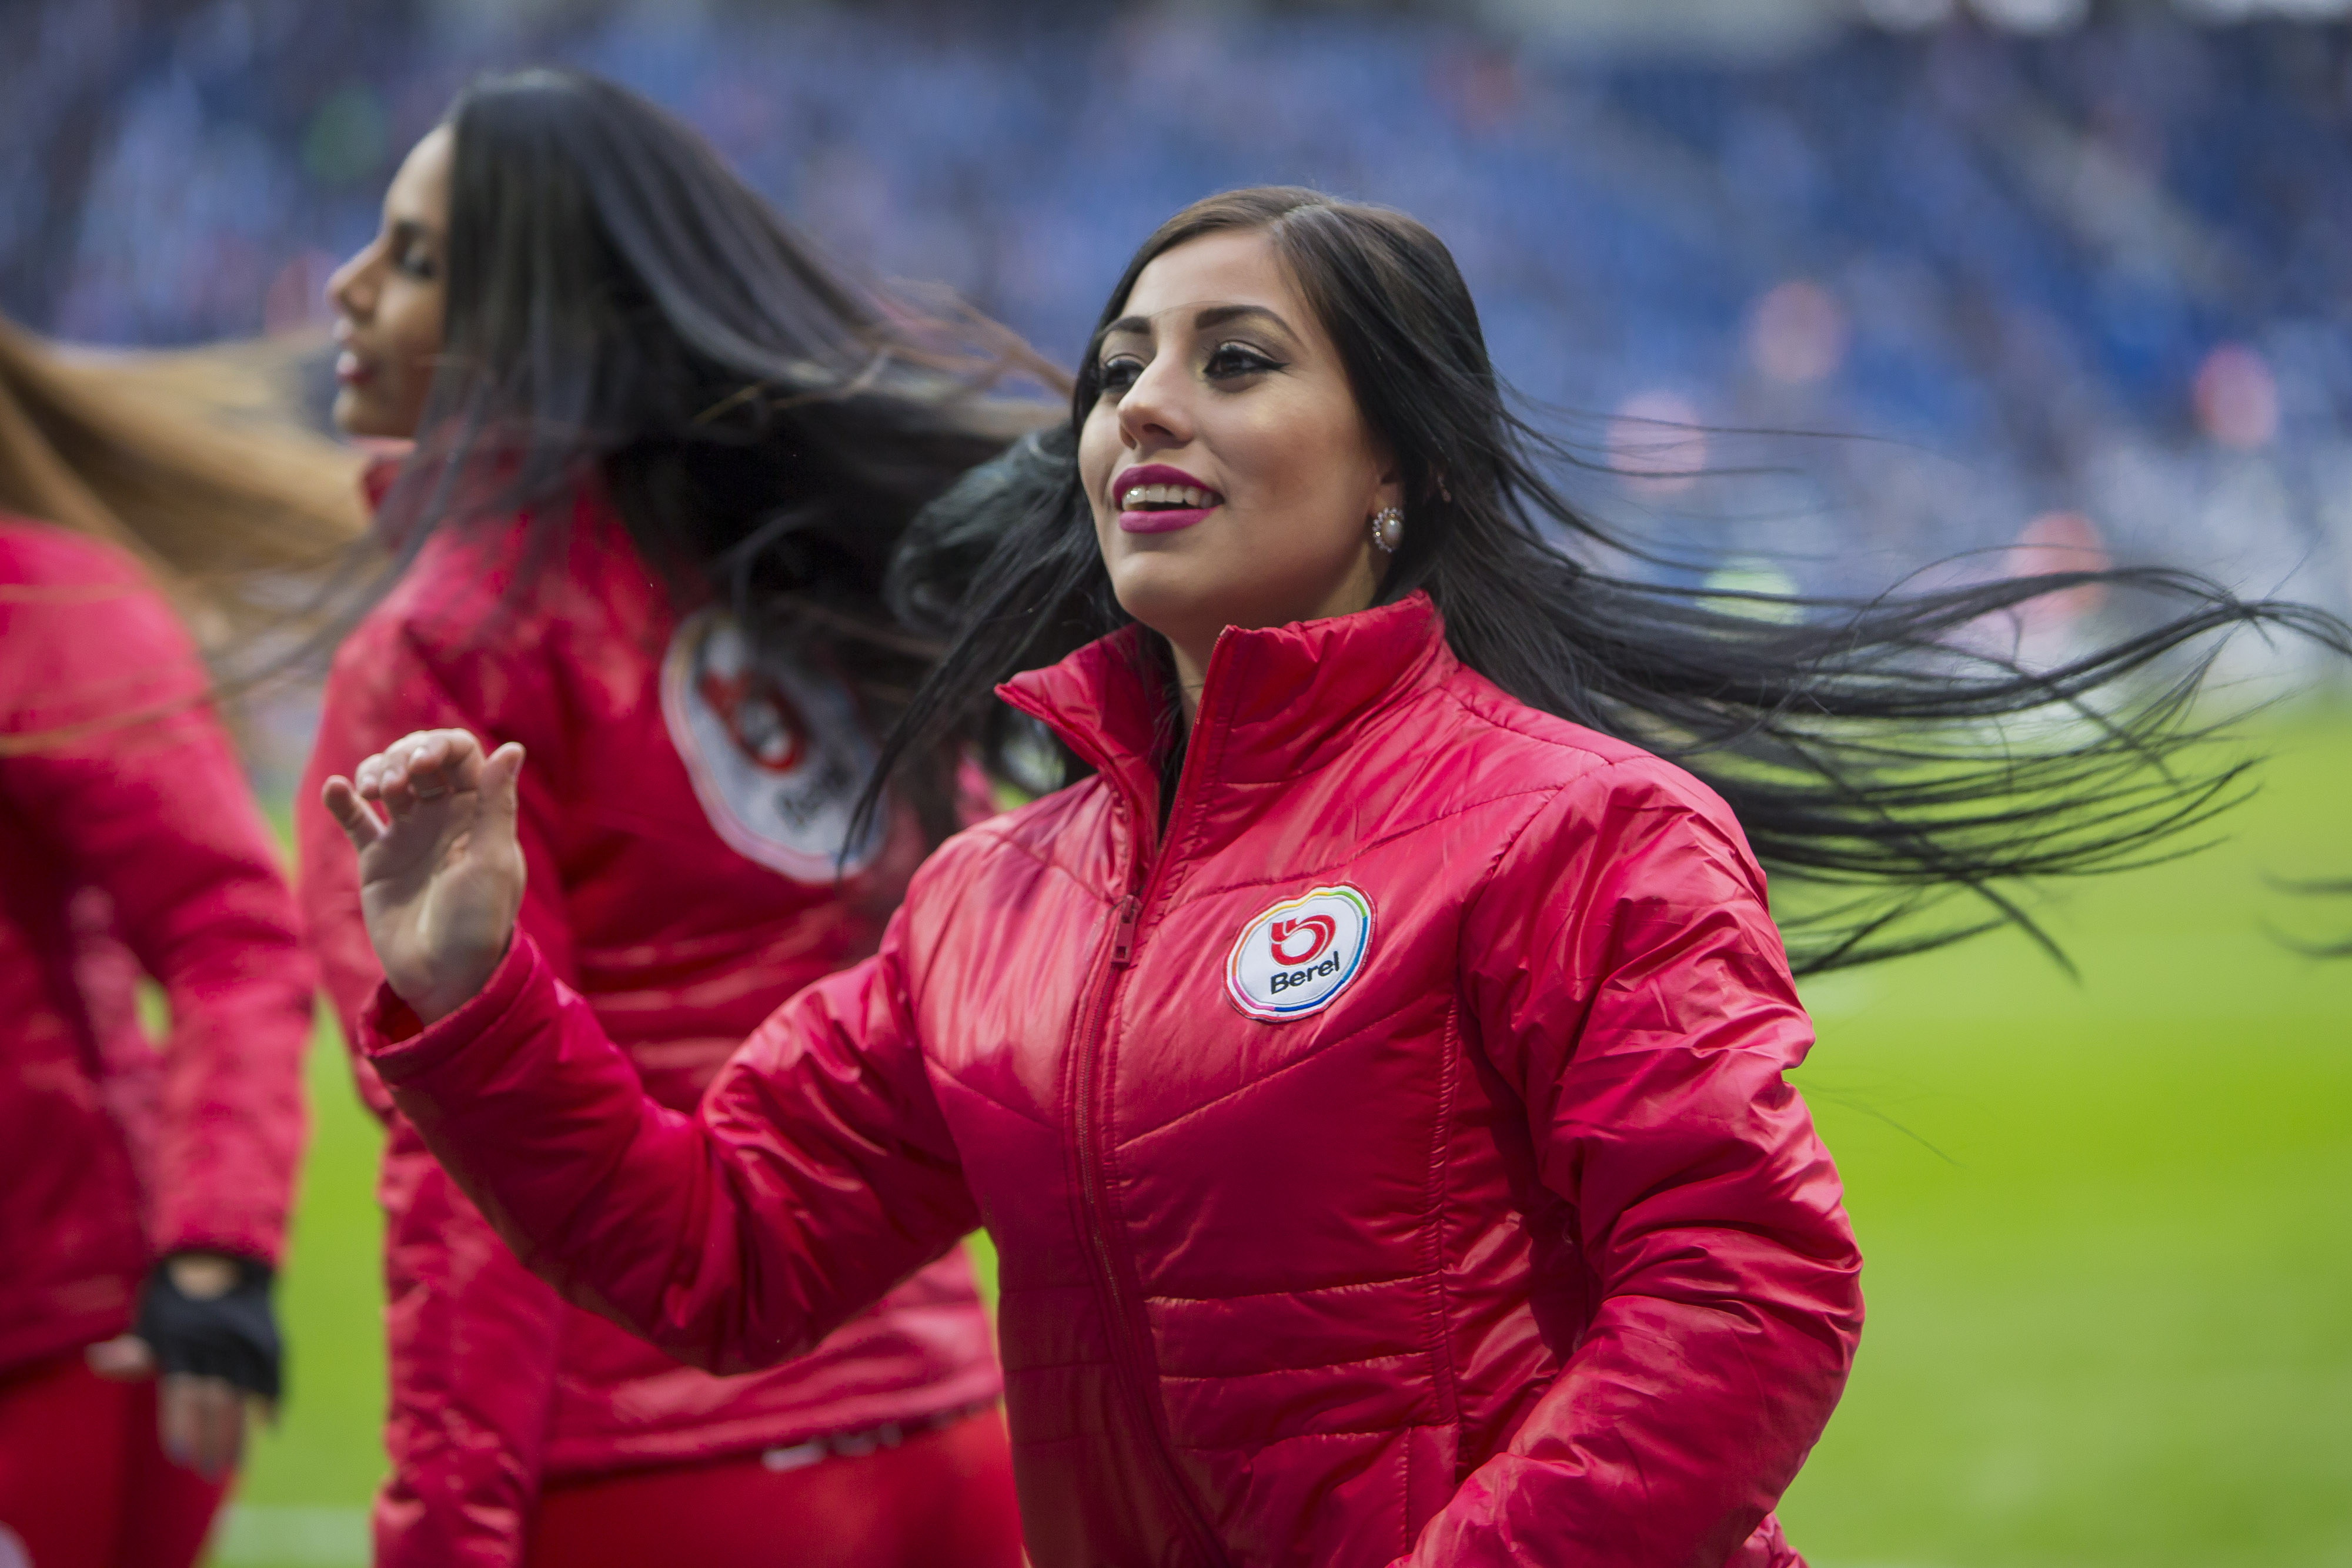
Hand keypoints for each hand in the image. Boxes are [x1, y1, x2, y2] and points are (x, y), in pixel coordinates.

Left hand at [87, 1253, 265, 1479]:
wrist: (225, 1253)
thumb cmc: (177, 1294)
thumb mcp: (150, 1319)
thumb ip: (132, 1350)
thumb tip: (98, 1361)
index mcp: (182, 1341)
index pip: (182, 1391)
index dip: (181, 1423)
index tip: (179, 1454)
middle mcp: (216, 1344)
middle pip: (216, 1399)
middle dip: (212, 1439)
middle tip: (209, 1472)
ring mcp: (245, 1341)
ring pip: (244, 1394)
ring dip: (240, 1432)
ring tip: (236, 1464)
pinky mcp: (268, 1338)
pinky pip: (273, 1374)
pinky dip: (273, 1399)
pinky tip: (271, 1426)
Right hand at [322, 728, 526, 1022]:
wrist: (441, 975)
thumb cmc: (476, 920)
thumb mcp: (491, 860)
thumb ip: (496, 803)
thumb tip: (512, 747)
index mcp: (479, 811)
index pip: (461, 754)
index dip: (440, 745)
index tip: (424, 764)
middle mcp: (444, 815)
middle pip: (420, 759)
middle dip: (404, 755)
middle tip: (398, 781)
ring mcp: (409, 833)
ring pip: (387, 780)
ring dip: (376, 770)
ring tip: (376, 790)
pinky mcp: (377, 857)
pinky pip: (355, 819)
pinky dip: (343, 800)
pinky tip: (339, 790)